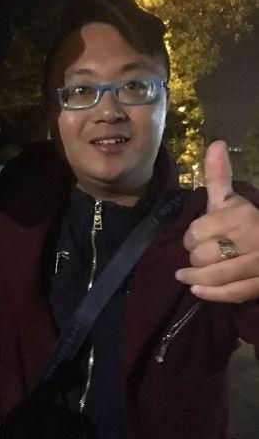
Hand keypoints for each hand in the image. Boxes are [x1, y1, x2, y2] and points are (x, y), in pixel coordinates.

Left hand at [175, 140, 258, 302]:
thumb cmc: (249, 221)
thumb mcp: (232, 200)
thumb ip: (219, 176)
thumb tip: (215, 143)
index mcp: (242, 215)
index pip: (197, 232)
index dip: (190, 237)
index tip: (194, 238)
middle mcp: (252, 238)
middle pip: (202, 256)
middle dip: (194, 258)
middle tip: (195, 257)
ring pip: (215, 276)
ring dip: (194, 279)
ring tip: (185, 277)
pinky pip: (232, 294)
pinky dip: (211, 295)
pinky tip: (197, 292)